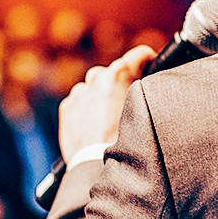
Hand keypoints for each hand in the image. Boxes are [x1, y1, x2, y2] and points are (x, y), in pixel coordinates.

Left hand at [57, 45, 155, 163]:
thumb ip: (145, 90)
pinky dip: (85, 110)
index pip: (139, 55)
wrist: (97, 163)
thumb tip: (148, 82)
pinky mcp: (67, 107)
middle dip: (119, 83)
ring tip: (108, 119)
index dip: (147, 59)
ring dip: (100, 97)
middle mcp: (97, 78)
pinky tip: (94, 126)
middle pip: (112, 72)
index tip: (150, 64)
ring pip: (93, 87)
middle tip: (126, 103)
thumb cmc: (126, 141)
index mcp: (119, 74)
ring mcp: (80, 93)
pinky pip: (79, 103)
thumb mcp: (144, 111)